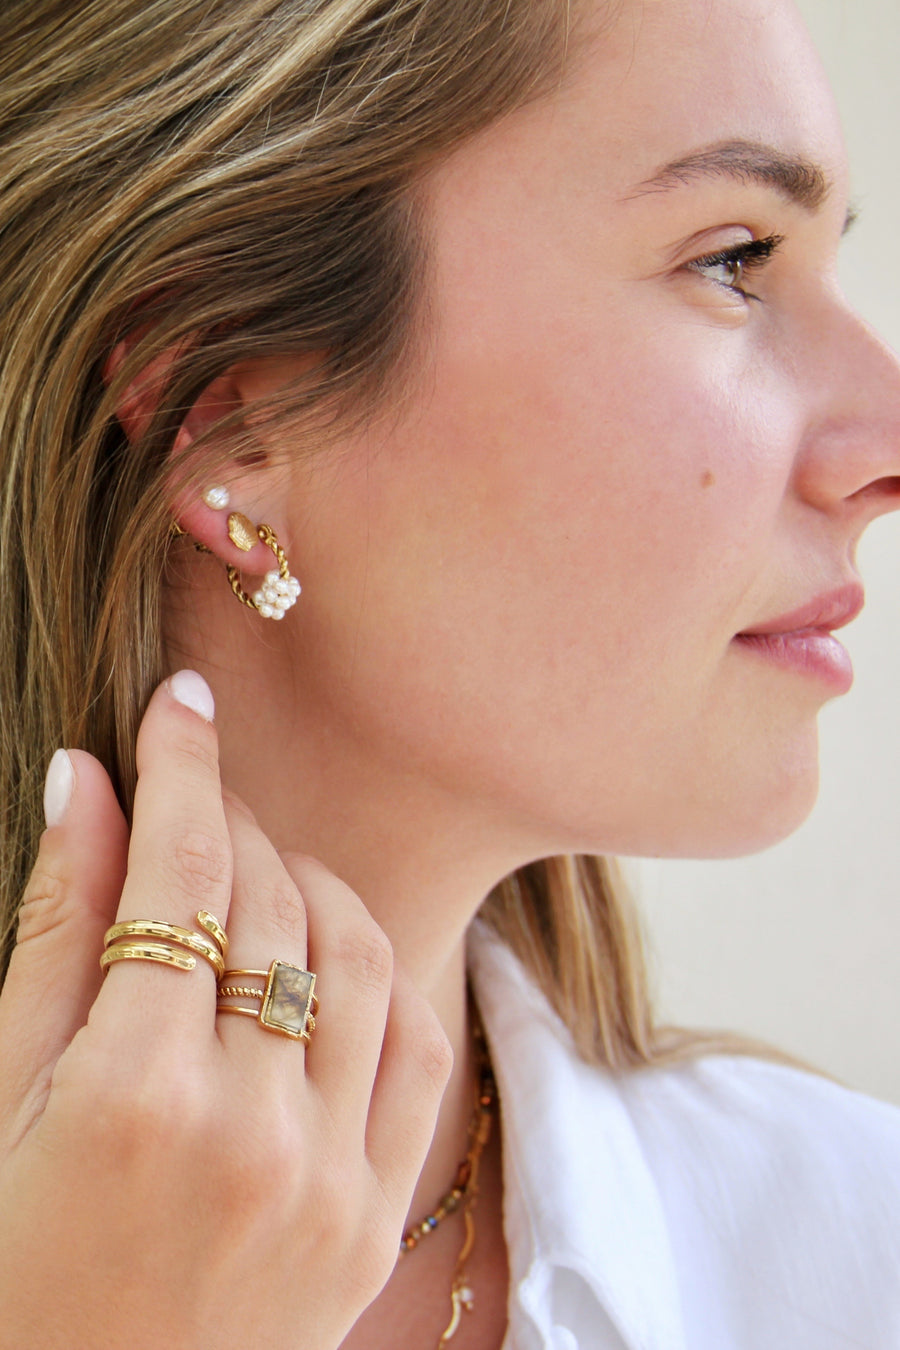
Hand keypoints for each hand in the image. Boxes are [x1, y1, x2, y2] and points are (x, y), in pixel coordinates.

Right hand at [0, 672, 450, 1348]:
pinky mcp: (376, 1215)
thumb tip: (88, 781)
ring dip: (311, 882)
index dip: (183, 768)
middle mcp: (251, 1130)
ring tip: (258, 872)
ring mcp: (331, 1177)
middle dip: (233, 822)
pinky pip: (416, 1047)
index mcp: (135, 1097)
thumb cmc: (15, 1268)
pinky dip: (378, 973)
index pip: (181, 876)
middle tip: (197, 801)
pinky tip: (326, 951)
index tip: (181, 703)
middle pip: (270, 903)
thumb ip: (54, 934)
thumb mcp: (5, 1099)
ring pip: (361, 955)